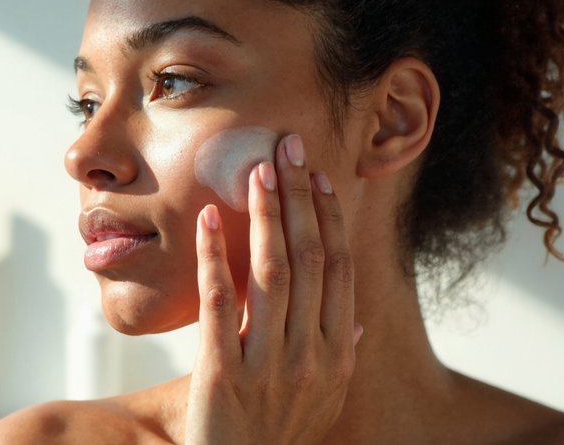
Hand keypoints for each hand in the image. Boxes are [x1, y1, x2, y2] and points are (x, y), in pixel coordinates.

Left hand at [186, 134, 361, 444]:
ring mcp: (269, 364)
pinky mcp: (223, 374)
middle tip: (287, 148)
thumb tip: (355, 316)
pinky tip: (208, 219)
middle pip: (309, 257)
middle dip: (299, 197)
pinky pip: (219, 303)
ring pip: (271, 271)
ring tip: (257, 169)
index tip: (318, 177)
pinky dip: (214, 256)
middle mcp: (311, 354)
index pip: (339, 268)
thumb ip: (337, 352)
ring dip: (265, 213)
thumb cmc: (278, 433)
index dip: (328, 217)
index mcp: (338, 353)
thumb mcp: (322, 398)